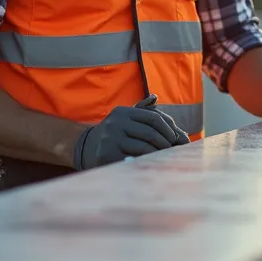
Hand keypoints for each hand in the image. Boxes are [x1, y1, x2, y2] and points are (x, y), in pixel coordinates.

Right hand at [72, 95, 188, 170]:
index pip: (153, 117)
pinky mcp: (108, 155)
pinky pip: (134, 159)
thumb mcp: (125, 118)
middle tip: (172, 150)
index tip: (175, 138)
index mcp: (123, 112)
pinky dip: (146, 161)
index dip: (168, 128)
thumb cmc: (114, 133)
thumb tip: (155, 97)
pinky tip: (151, 163)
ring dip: (158, 153)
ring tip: (165, 157)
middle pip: (150, 133)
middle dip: (166, 142)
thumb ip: (142, 111)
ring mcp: (111, 139)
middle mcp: (116, 123)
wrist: (86, 147)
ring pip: (144, 147)